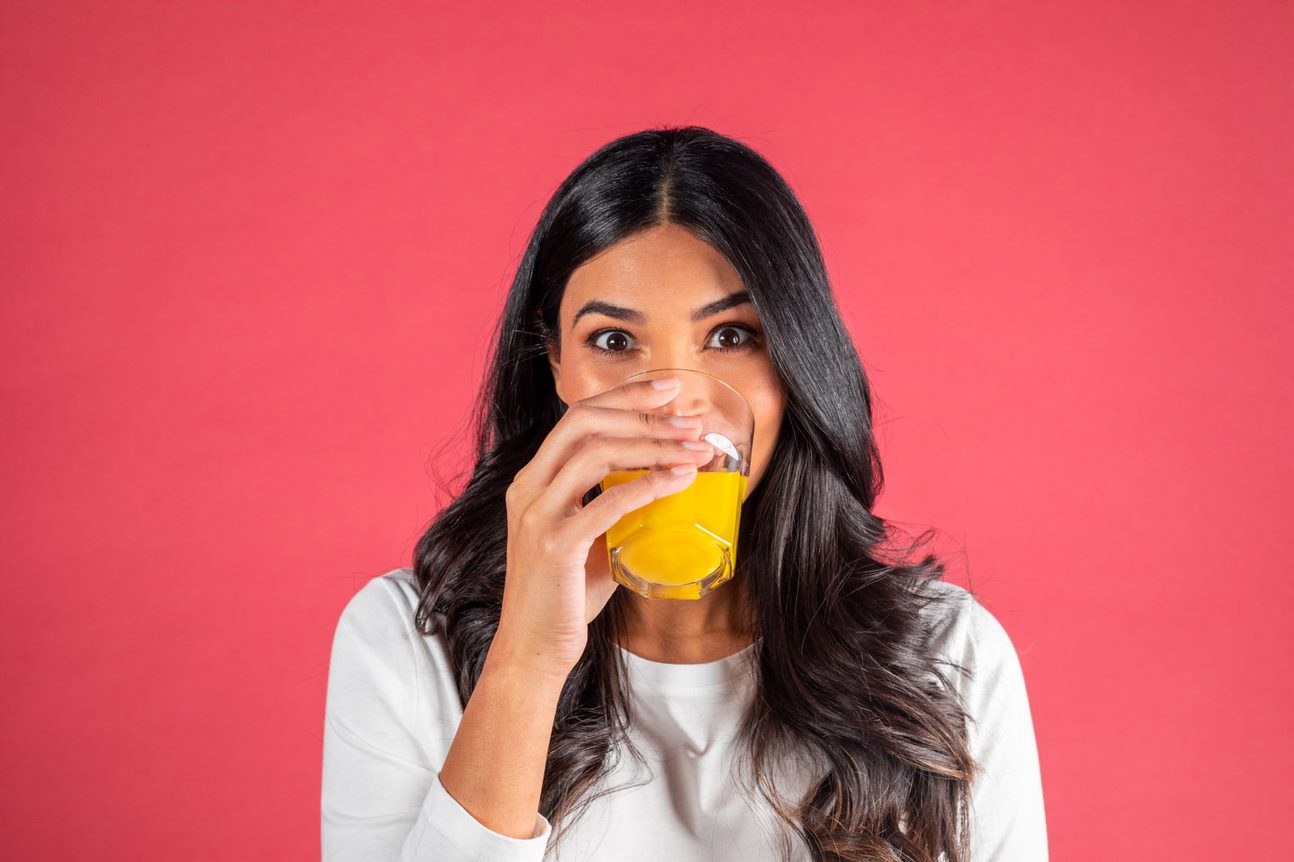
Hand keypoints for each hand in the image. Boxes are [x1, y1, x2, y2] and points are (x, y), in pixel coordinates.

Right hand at [491, 376, 713, 680]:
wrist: (532, 651)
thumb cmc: (564, 597)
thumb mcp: (587, 538)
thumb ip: (612, 506)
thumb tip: (664, 481)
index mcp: (533, 480)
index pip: (577, 416)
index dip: (625, 395)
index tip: (667, 389)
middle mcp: (528, 489)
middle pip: (585, 422)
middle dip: (642, 412)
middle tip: (689, 418)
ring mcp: (537, 516)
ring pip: (596, 454)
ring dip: (653, 446)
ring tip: (696, 450)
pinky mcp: (554, 546)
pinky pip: (606, 502)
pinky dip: (648, 485)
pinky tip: (679, 481)